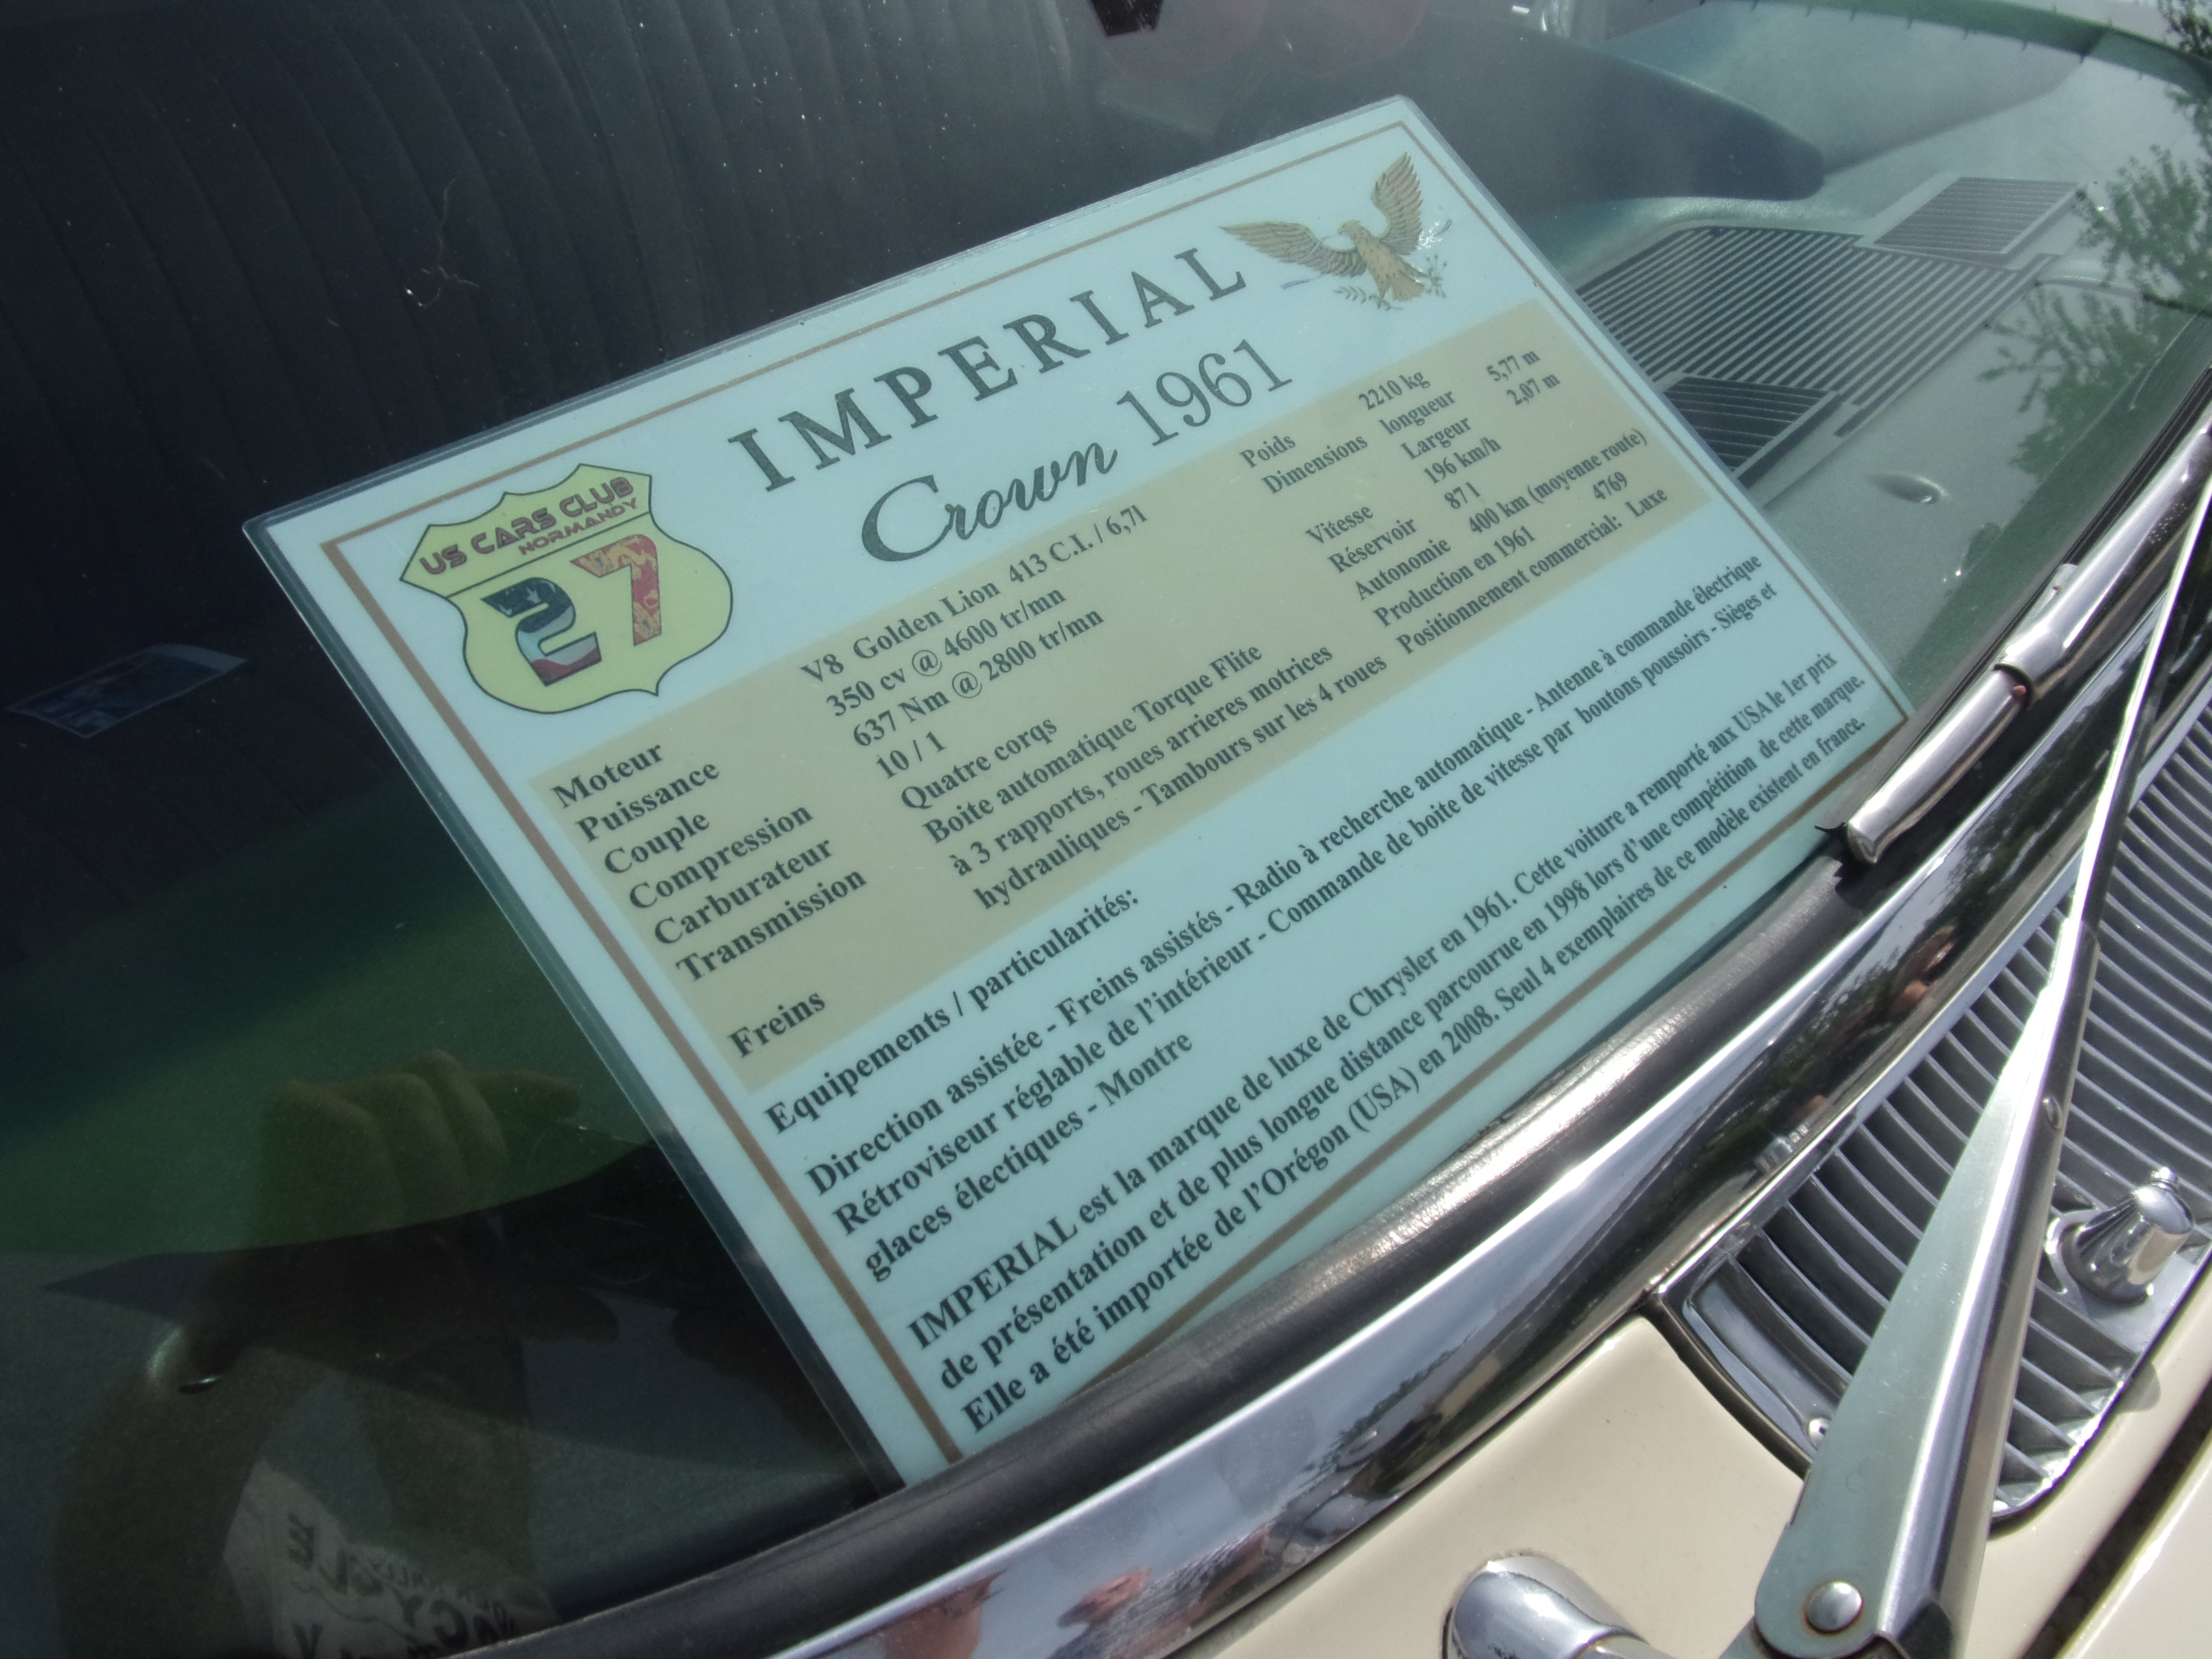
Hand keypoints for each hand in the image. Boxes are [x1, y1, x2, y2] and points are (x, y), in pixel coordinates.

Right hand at [175, 1053, 614, 1383]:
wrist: (281, 1337)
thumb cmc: (362, 1306)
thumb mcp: (462, 1304)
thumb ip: (531, 1305)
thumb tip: (606, 1326)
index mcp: (427, 1141)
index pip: (485, 1089)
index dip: (525, 1086)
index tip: (569, 1101)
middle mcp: (384, 1111)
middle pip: (450, 1075)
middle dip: (477, 1143)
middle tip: (468, 1216)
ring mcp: (335, 1106)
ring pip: (409, 1091)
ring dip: (428, 1165)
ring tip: (414, 1235)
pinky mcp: (288, 1117)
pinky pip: (345, 1118)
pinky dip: (371, 1177)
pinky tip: (374, 1232)